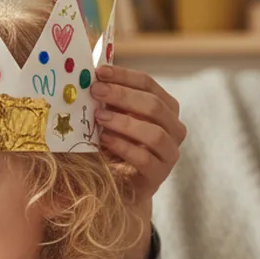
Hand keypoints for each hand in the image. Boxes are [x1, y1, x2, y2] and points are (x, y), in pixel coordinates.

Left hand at [91, 65, 187, 258]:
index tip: (98, 72)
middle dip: (122, 95)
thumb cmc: (114, 145)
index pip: (149, 85)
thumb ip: (107, 101)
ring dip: (124, 122)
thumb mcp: (111, 119)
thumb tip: (85, 76)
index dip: (124, 76)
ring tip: (98, 117)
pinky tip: (104, 141)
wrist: (120, 186)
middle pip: (154, 106)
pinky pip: (145, 159)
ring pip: (155, 133)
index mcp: (165, 108)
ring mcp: (170, 153)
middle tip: (95, 91)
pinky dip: (124, 147)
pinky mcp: (159, 175)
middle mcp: (174, 128)